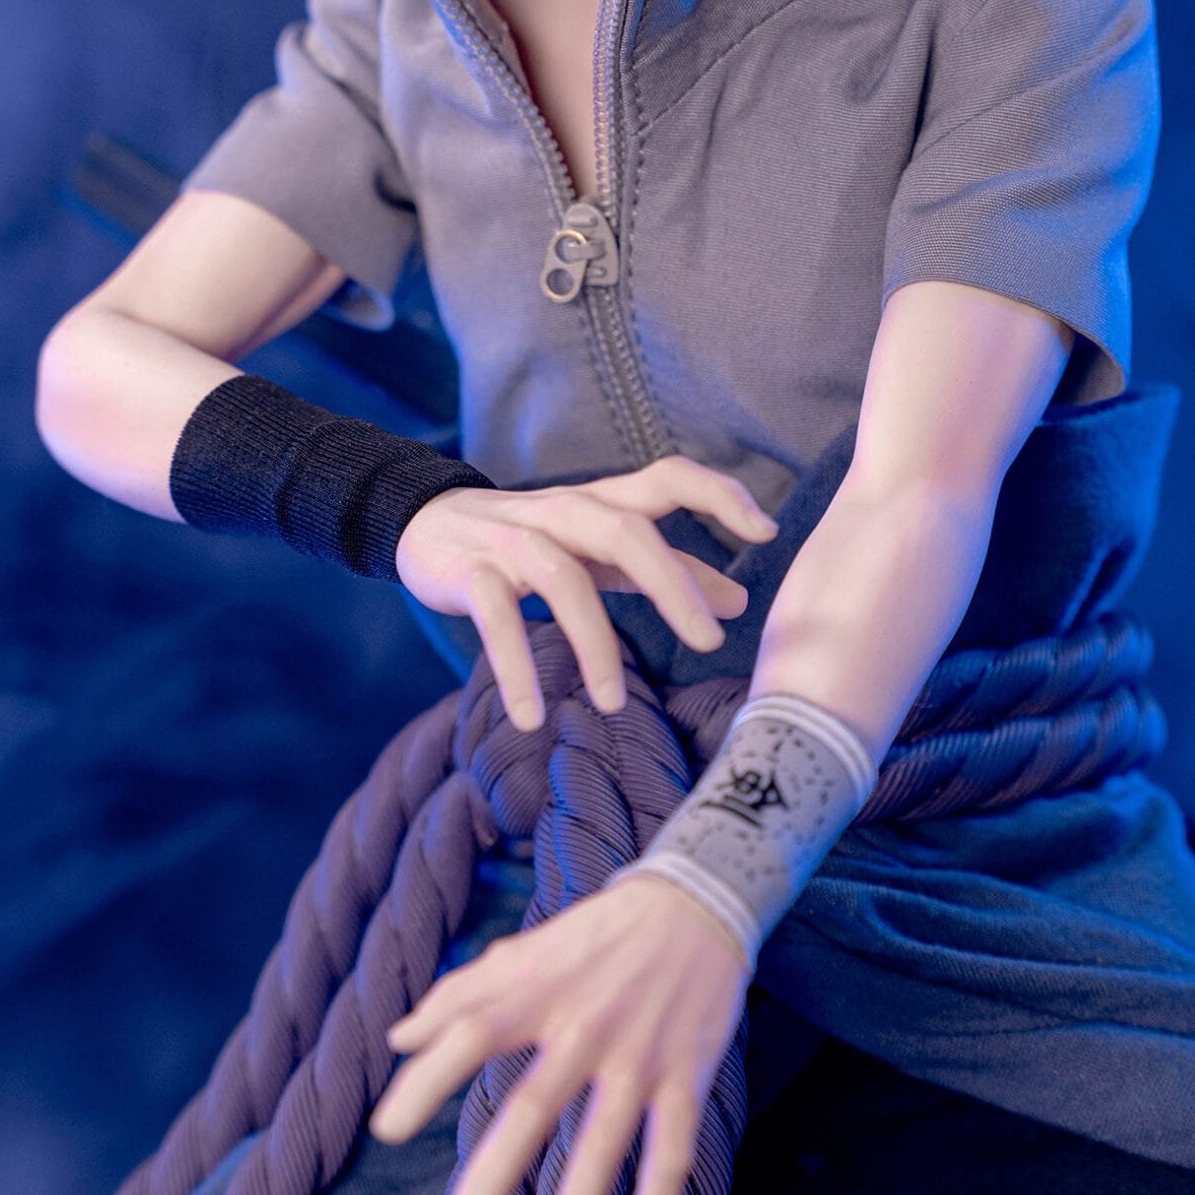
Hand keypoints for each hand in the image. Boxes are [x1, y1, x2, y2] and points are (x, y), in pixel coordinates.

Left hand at [369, 873, 749, 1194]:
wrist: (693, 901)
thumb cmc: (595, 934)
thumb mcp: (526, 950)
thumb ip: (461, 992)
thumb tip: (399, 1037)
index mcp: (538, 992)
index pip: (472, 1031)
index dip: (428, 1078)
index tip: (386, 1131)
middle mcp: (585, 1026)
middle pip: (534, 1102)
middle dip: (496, 1169)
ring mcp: (639, 1053)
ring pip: (608, 1132)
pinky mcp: (686, 1070)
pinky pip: (676, 1137)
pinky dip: (663, 1186)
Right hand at [395, 455, 775, 729]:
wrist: (428, 523)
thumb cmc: (535, 539)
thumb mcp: (605, 551)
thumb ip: (669, 569)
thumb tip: (741, 600)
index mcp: (604, 503)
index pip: (669, 478)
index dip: (719, 494)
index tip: (766, 531)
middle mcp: (564, 512)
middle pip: (625, 531)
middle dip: (671, 584)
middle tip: (709, 642)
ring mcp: (515, 540)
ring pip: (563, 580)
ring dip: (594, 645)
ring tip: (614, 705)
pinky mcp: (471, 573)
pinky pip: (496, 619)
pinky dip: (516, 668)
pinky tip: (530, 717)